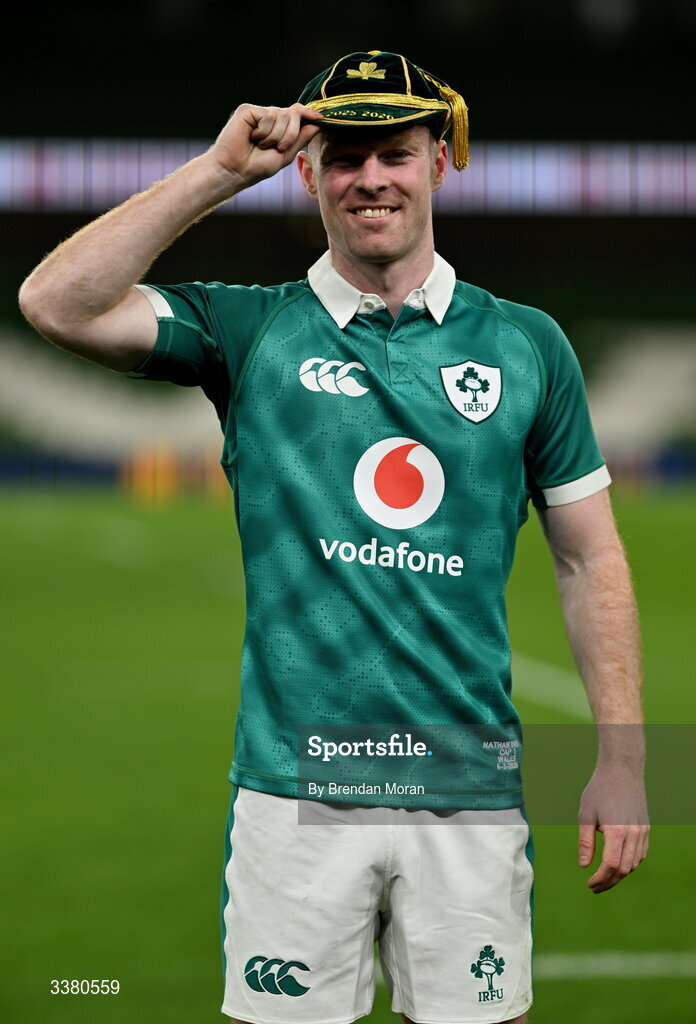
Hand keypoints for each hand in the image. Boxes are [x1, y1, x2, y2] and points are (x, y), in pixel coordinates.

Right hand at [208, 102, 323, 190]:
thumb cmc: (256, 167)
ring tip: (261, 145)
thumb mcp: (285, 155)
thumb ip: (300, 139)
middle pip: (294, 114)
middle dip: (291, 134)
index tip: (322, 118)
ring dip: (276, 136)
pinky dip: (265, 132)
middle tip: (278, 148)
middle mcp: (269, 117)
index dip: (310, 114)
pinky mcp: (248, 110)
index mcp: (279, 127)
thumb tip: (317, 124)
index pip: (298, 114)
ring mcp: (259, 112)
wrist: (235, 171)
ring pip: (282, 115)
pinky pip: (268, 115)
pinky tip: (253, 138)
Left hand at [577, 762, 649, 892]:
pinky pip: (640, 854)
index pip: (610, 865)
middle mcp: (633, 834)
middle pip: (623, 870)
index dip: (600, 879)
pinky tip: (618, 866)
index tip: (589, 884)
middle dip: (609, 882)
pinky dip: (630, 865)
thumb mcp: (585, 814)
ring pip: (634, 864)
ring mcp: (642, 832)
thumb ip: (585, 841)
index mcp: (616, 831)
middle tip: (595, 887)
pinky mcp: (645, 828)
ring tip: (604, 879)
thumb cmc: (599, 790)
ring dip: (619, 875)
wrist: (622, 770)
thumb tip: (584, 865)